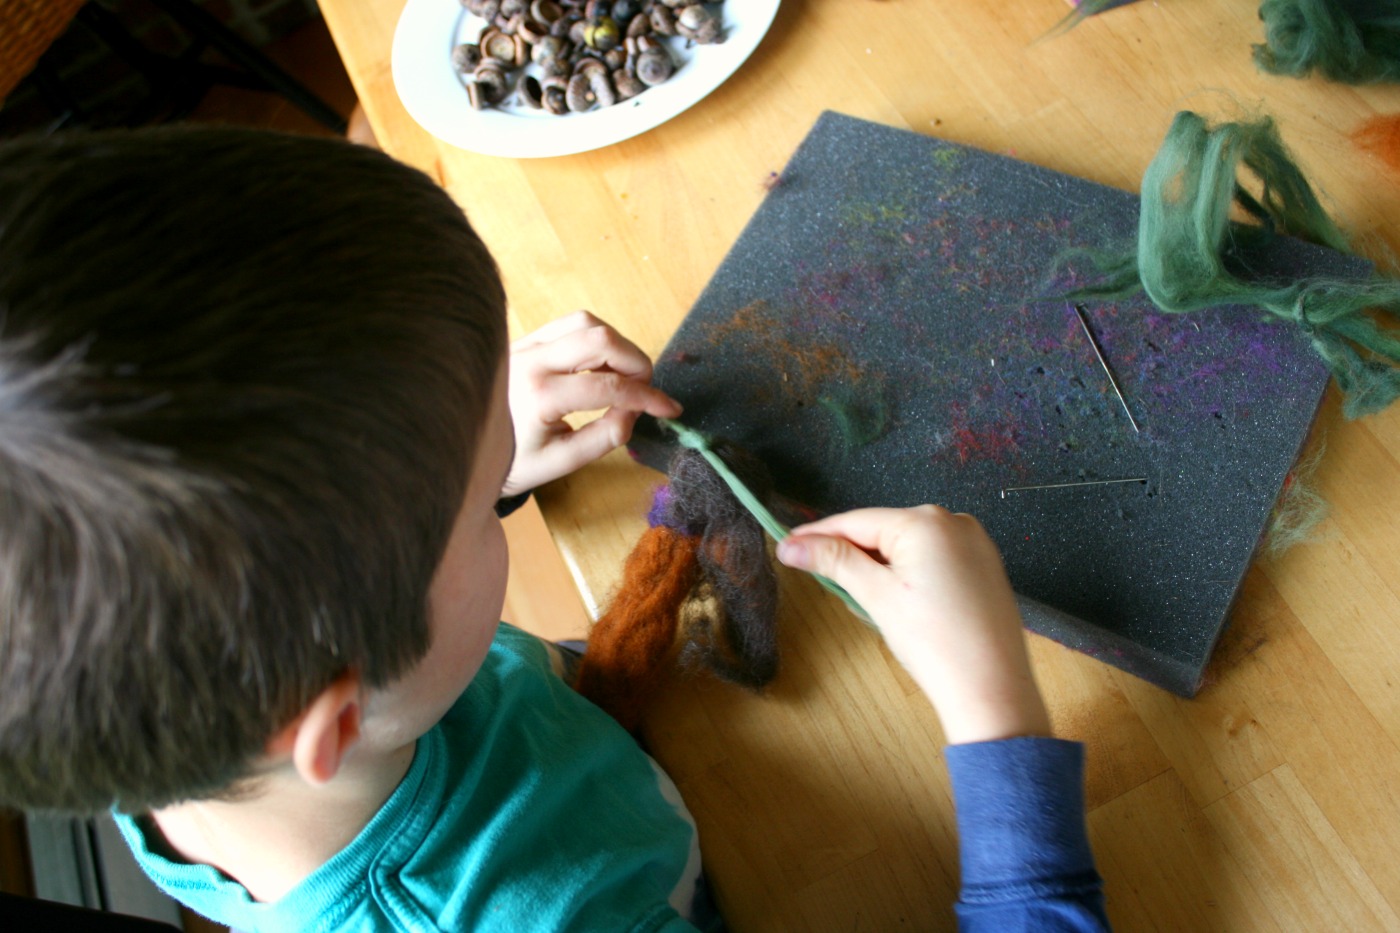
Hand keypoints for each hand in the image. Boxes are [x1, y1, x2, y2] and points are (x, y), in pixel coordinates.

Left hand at [502, 311, 680, 496]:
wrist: (467, 444)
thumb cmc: (513, 460)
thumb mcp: (560, 462)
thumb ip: (603, 439)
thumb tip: (634, 413)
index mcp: (539, 396)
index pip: (609, 386)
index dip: (648, 397)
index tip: (670, 408)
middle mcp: (531, 360)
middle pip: (600, 338)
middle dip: (636, 361)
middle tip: (645, 389)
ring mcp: (526, 344)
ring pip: (586, 322)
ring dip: (616, 346)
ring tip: (622, 378)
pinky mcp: (526, 339)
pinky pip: (569, 324)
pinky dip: (595, 339)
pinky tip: (599, 367)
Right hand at [776, 506, 1050, 744]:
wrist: (992, 689)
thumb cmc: (933, 641)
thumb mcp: (877, 596)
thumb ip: (834, 562)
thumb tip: (790, 546)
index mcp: (926, 521)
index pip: (858, 521)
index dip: (818, 535)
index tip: (785, 545)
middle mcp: (954, 520)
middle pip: (884, 530)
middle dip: (850, 551)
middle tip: (815, 572)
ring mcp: (974, 542)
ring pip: (908, 545)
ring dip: (878, 564)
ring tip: (857, 593)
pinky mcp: (984, 565)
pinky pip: (933, 557)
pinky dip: (908, 571)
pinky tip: (897, 598)